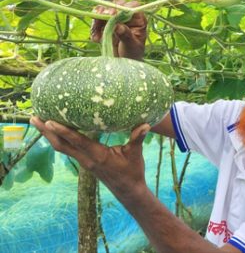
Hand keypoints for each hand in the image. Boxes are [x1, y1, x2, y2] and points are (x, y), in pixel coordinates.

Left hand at [31, 117, 149, 196]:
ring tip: (37, 121)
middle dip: (46, 131)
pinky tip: (54, 131)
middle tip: (34, 117)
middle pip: (60, 145)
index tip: (50, 121)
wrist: (128, 190)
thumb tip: (146, 124)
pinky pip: (67, 149)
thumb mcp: (135, 154)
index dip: (63, 131)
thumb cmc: (132, 171)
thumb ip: (138, 138)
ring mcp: (84, 161)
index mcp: (97, 156)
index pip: (77, 141)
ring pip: (61, 147)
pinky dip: (58, 139)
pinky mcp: (85, 162)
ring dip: (48, 135)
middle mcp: (86, 159)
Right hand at [91, 0, 146, 59]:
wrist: (124, 63)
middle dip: (106, 10)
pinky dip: (94, 28)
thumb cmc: (133, 54)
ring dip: (97, 20)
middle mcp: (127, 17)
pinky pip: (97, 20)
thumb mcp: (132, 46)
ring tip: (97, 36)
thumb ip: (126, 35)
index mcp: (138, 19)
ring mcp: (115, 19)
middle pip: (116, 5)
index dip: (122, 7)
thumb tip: (118, 26)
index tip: (113, 14)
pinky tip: (96, 39)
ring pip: (104, 11)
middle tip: (100, 17)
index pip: (132, 6)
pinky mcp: (105, 24)